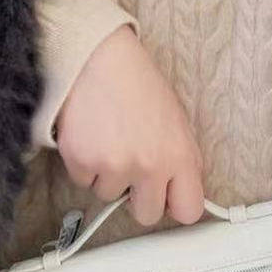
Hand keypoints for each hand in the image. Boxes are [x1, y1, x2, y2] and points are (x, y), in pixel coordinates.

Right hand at [54, 25, 205, 226]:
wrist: (97, 56)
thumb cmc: (137, 84)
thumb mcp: (175, 121)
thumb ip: (180, 161)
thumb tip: (178, 194)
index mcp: (180, 156)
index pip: (189, 211)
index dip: (175, 205)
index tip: (167, 197)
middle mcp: (150, 167)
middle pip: (146, 215)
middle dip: (138, 197)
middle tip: (131, 168)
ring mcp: (114, 167)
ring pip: (109, 195)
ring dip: (107, 175)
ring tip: (107, 138)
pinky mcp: (82, 162)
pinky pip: (83, 180)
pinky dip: (84, 164)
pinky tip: (89, 134)